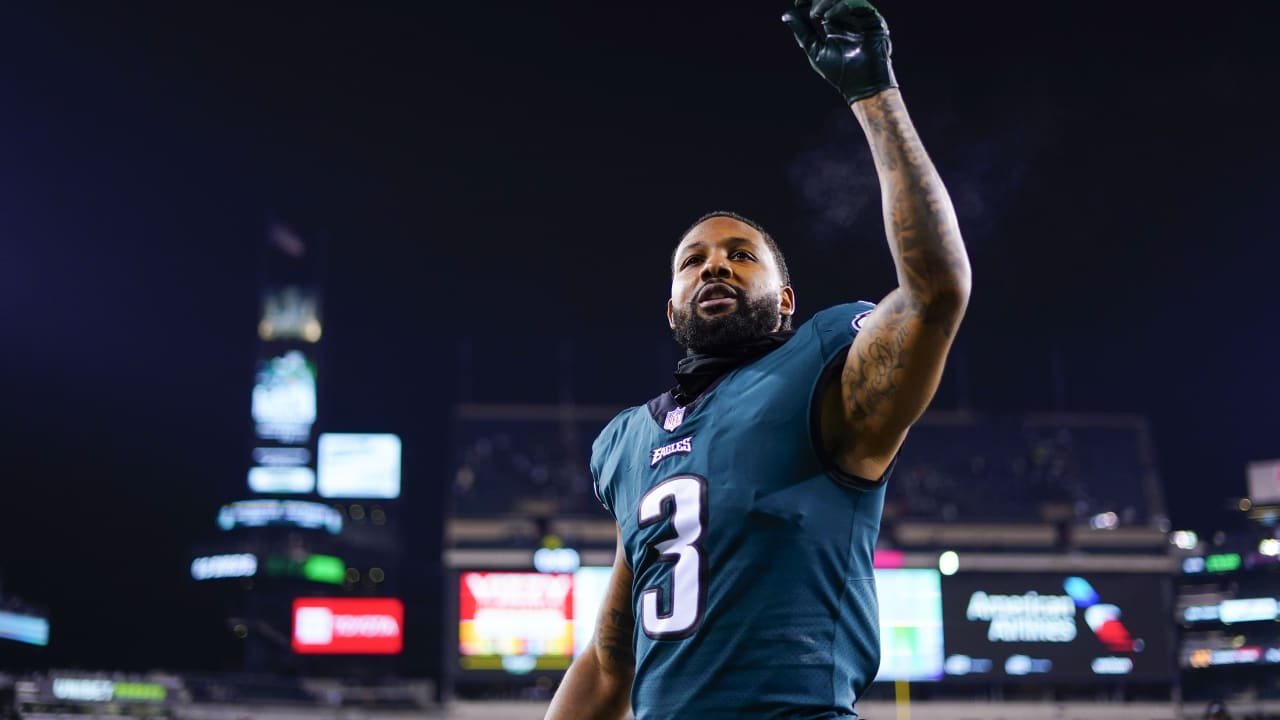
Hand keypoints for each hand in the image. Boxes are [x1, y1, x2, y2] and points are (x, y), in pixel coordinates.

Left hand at [782, 0, 897, 103]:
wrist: (861, 86)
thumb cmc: (839, 72)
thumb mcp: (814, 49)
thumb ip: (802, 31)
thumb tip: (785, 14)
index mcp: (834, 23)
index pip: (822, 3)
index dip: (809, 0)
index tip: (797, 2)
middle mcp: (848, 18)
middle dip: (818, 0)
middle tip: (807, 7)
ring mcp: (860, 17)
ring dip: (827, 2)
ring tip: (815, 14)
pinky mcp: (873, 19)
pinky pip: (858, 5)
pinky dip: (841, 7)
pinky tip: (827, 17)